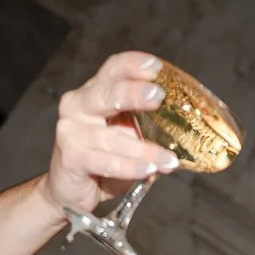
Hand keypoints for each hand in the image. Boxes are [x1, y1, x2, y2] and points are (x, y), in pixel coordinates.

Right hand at [44, 52, 181, 216]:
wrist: (71, 190)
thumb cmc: (103, 158)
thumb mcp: (129, 139)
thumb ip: (149, 132)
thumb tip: (183, 140)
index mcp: (95, 92)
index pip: (113, 69)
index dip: (133, 65)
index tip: (156, 67)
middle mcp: (79, 105)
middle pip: (107, 92)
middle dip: (134, 94)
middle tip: (158, 97)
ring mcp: (71, 130)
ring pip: (112, 137)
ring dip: (144, 149)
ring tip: (169, 160)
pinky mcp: (70, 157)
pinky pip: (104, 161)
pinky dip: (129, 167)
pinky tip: (148, 170)